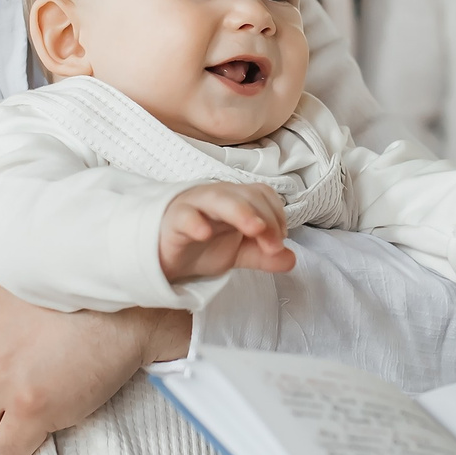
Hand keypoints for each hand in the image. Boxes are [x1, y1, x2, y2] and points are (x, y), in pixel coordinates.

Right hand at [160, 182, 295, 284]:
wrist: (164, 255)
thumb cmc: (201, 245)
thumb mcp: (238, 254)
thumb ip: (264, 256)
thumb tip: (291, 259)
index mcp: (236, 200)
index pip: (263, 195)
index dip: (276, 216)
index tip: (279, 242)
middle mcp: (218, 197)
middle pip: (247, 195)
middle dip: (266, 218)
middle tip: (274, 245)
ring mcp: (195, 206)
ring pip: (219, 199)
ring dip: (240, 212)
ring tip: (253, 229)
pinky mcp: (174, 220)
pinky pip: (185, 216)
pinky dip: (195, 222)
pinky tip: (204, 233)